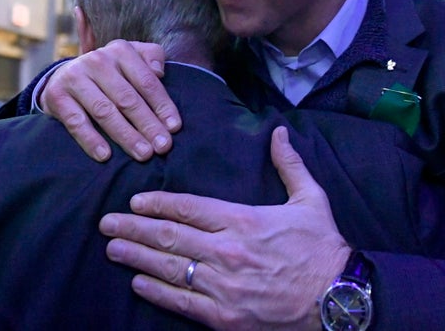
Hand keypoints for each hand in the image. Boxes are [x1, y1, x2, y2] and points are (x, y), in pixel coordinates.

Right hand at [39, 40, 180, 161]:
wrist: (64, 76)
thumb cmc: (110, 72)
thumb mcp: (132, 57)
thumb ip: (152, 57)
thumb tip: (160, 72)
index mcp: (121, 51)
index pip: (146, 82)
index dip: (162, 106)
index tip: (174, 128)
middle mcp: (97, 61)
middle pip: (127, 99)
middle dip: (148, 125)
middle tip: (163, 147)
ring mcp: (75, 77)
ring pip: (105, 111)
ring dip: (126, 135)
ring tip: (143, 154)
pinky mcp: (57, 96)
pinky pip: (76, 122)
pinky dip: (91, 140)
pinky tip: (105, 156)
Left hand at [99, 127, 350, 329]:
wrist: (338, 299)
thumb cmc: (323, 248)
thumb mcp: (311, 199)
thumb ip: (289, 165)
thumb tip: (278, 132)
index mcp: (244, 220)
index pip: (189, 208)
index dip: (158, 204)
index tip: (135, 202)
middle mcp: (227, 252)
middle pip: (170, 236)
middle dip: (133, 229)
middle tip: (106, 224)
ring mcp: (224, 286)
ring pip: (169, 268)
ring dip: (137, 257)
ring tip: (112, 249)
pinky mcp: (225, 316)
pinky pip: (183, 302)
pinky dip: (157, 291)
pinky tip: (138, 282)